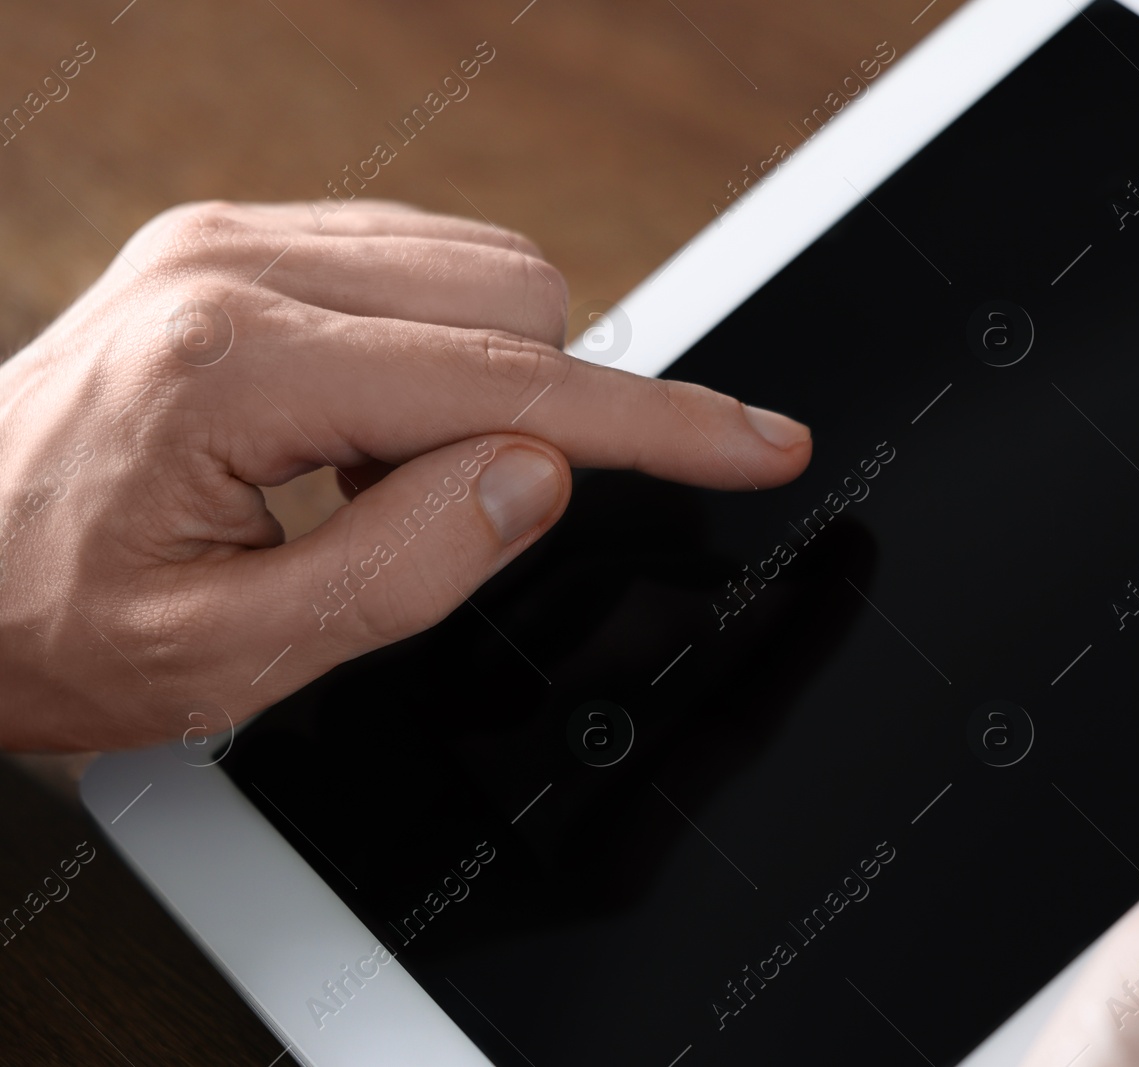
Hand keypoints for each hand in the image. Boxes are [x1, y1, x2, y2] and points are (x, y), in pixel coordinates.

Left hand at [0, 200, 810, 750]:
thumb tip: (540, 473)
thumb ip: (407, 564)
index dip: (662, 426)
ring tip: (378, 480)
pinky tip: (358, 431)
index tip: (762, 441)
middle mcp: (239, 264)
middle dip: (542, 413)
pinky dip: (441, 353)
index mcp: (235, 363)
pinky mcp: (242, 242)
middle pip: (518, 298)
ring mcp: (237, 238)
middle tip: (445, 513)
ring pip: (485, 269)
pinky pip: (423, 265)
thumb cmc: (46, 621)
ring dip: (488, 382)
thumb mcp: (231, 655)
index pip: (515, 382)